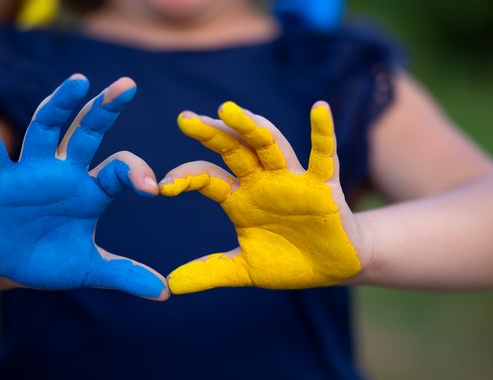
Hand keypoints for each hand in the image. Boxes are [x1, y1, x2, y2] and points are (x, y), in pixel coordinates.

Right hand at [0, 75, 167, 299]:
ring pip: (46, 129)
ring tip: (78, 82)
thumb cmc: (49, 260)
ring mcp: (32, 171)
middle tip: (127, 85)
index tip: (152, 188)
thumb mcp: (89, 270)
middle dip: (105, 110)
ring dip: (59, 105)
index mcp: (92, 191)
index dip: (136, 173)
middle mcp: (66, 172)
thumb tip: (165, 292)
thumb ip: (125, 275)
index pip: (120, 170)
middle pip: (87, 132)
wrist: (5, 264)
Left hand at [160, 101, 360, 293]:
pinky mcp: (323, 185)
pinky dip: (322, 133)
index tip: (162, 187)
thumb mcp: (245, 270)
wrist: (331, 268)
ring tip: (228, 109)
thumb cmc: (288, 261)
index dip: (185, 178)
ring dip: (250, 127)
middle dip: (211, 134)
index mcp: (240, 198)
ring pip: (270, 145)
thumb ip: (210, 272)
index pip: (207, 178)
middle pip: (233, 149)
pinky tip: (319, 108)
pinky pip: (323, 155)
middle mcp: (261, 182)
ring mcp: (291, 179)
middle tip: (185, 119)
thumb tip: (170, 285)